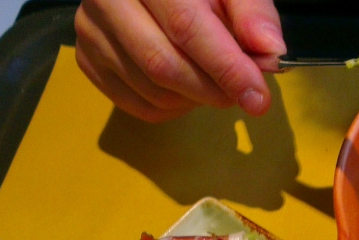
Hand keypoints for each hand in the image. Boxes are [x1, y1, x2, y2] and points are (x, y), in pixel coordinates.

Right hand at [74, 0, 284, 121]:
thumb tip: (270, 51)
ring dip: (195, 100)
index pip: (185, 26)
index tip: (258, 97)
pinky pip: (135, 105)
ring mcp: (90, 30)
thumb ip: (252, 12)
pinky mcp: (87, 58)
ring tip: (216, 84)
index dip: (226, 67)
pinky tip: (189, 90)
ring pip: (149, 90)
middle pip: (162, 64)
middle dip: (212, 90)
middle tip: (243, 95)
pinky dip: (172, 109)